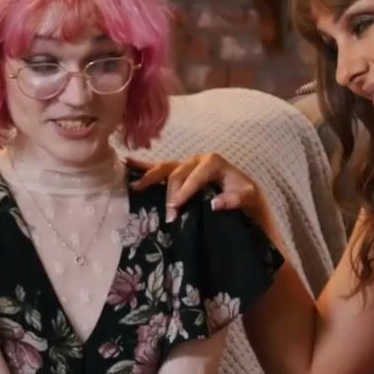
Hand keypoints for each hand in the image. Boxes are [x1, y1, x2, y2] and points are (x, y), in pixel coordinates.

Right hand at [128, 152, 266, 224]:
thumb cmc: (245, 194)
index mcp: (212, 162)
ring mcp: (186, 164)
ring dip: (149, 176)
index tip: (176, 207)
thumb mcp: (246, 197)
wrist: (243, 193)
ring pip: (165, 168)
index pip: (195, 176)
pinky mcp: (179, 171)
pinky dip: (145, 167)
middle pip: (177, 173)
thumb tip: (215, 204)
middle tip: (169, 215)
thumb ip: (233, 199)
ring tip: (134, 184)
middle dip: (170, 193)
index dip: (185, 191)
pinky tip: (128, 164)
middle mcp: (197, 159)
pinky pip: (160, 168)